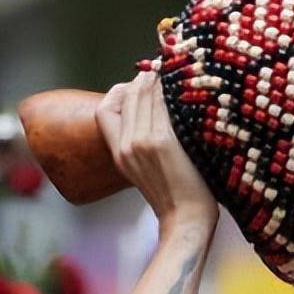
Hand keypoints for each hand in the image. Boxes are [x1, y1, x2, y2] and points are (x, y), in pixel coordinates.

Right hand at [94, 72, 216, 230]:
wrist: (185, 221)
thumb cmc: (174, 198)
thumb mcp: (146, 172)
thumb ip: (142, 145)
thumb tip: (153, 117)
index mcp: (118, 153)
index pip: (104, 109)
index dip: (120, 92)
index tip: (138, 88)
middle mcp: (126, 145)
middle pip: (127, 94)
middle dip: (146, 78)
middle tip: (165, 73)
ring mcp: (142, 142)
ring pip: (145, 93)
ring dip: (162, 79)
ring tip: (179, 76)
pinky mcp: (163, 142)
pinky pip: (164, 104)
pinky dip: (174, 91)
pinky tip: (189, 89)